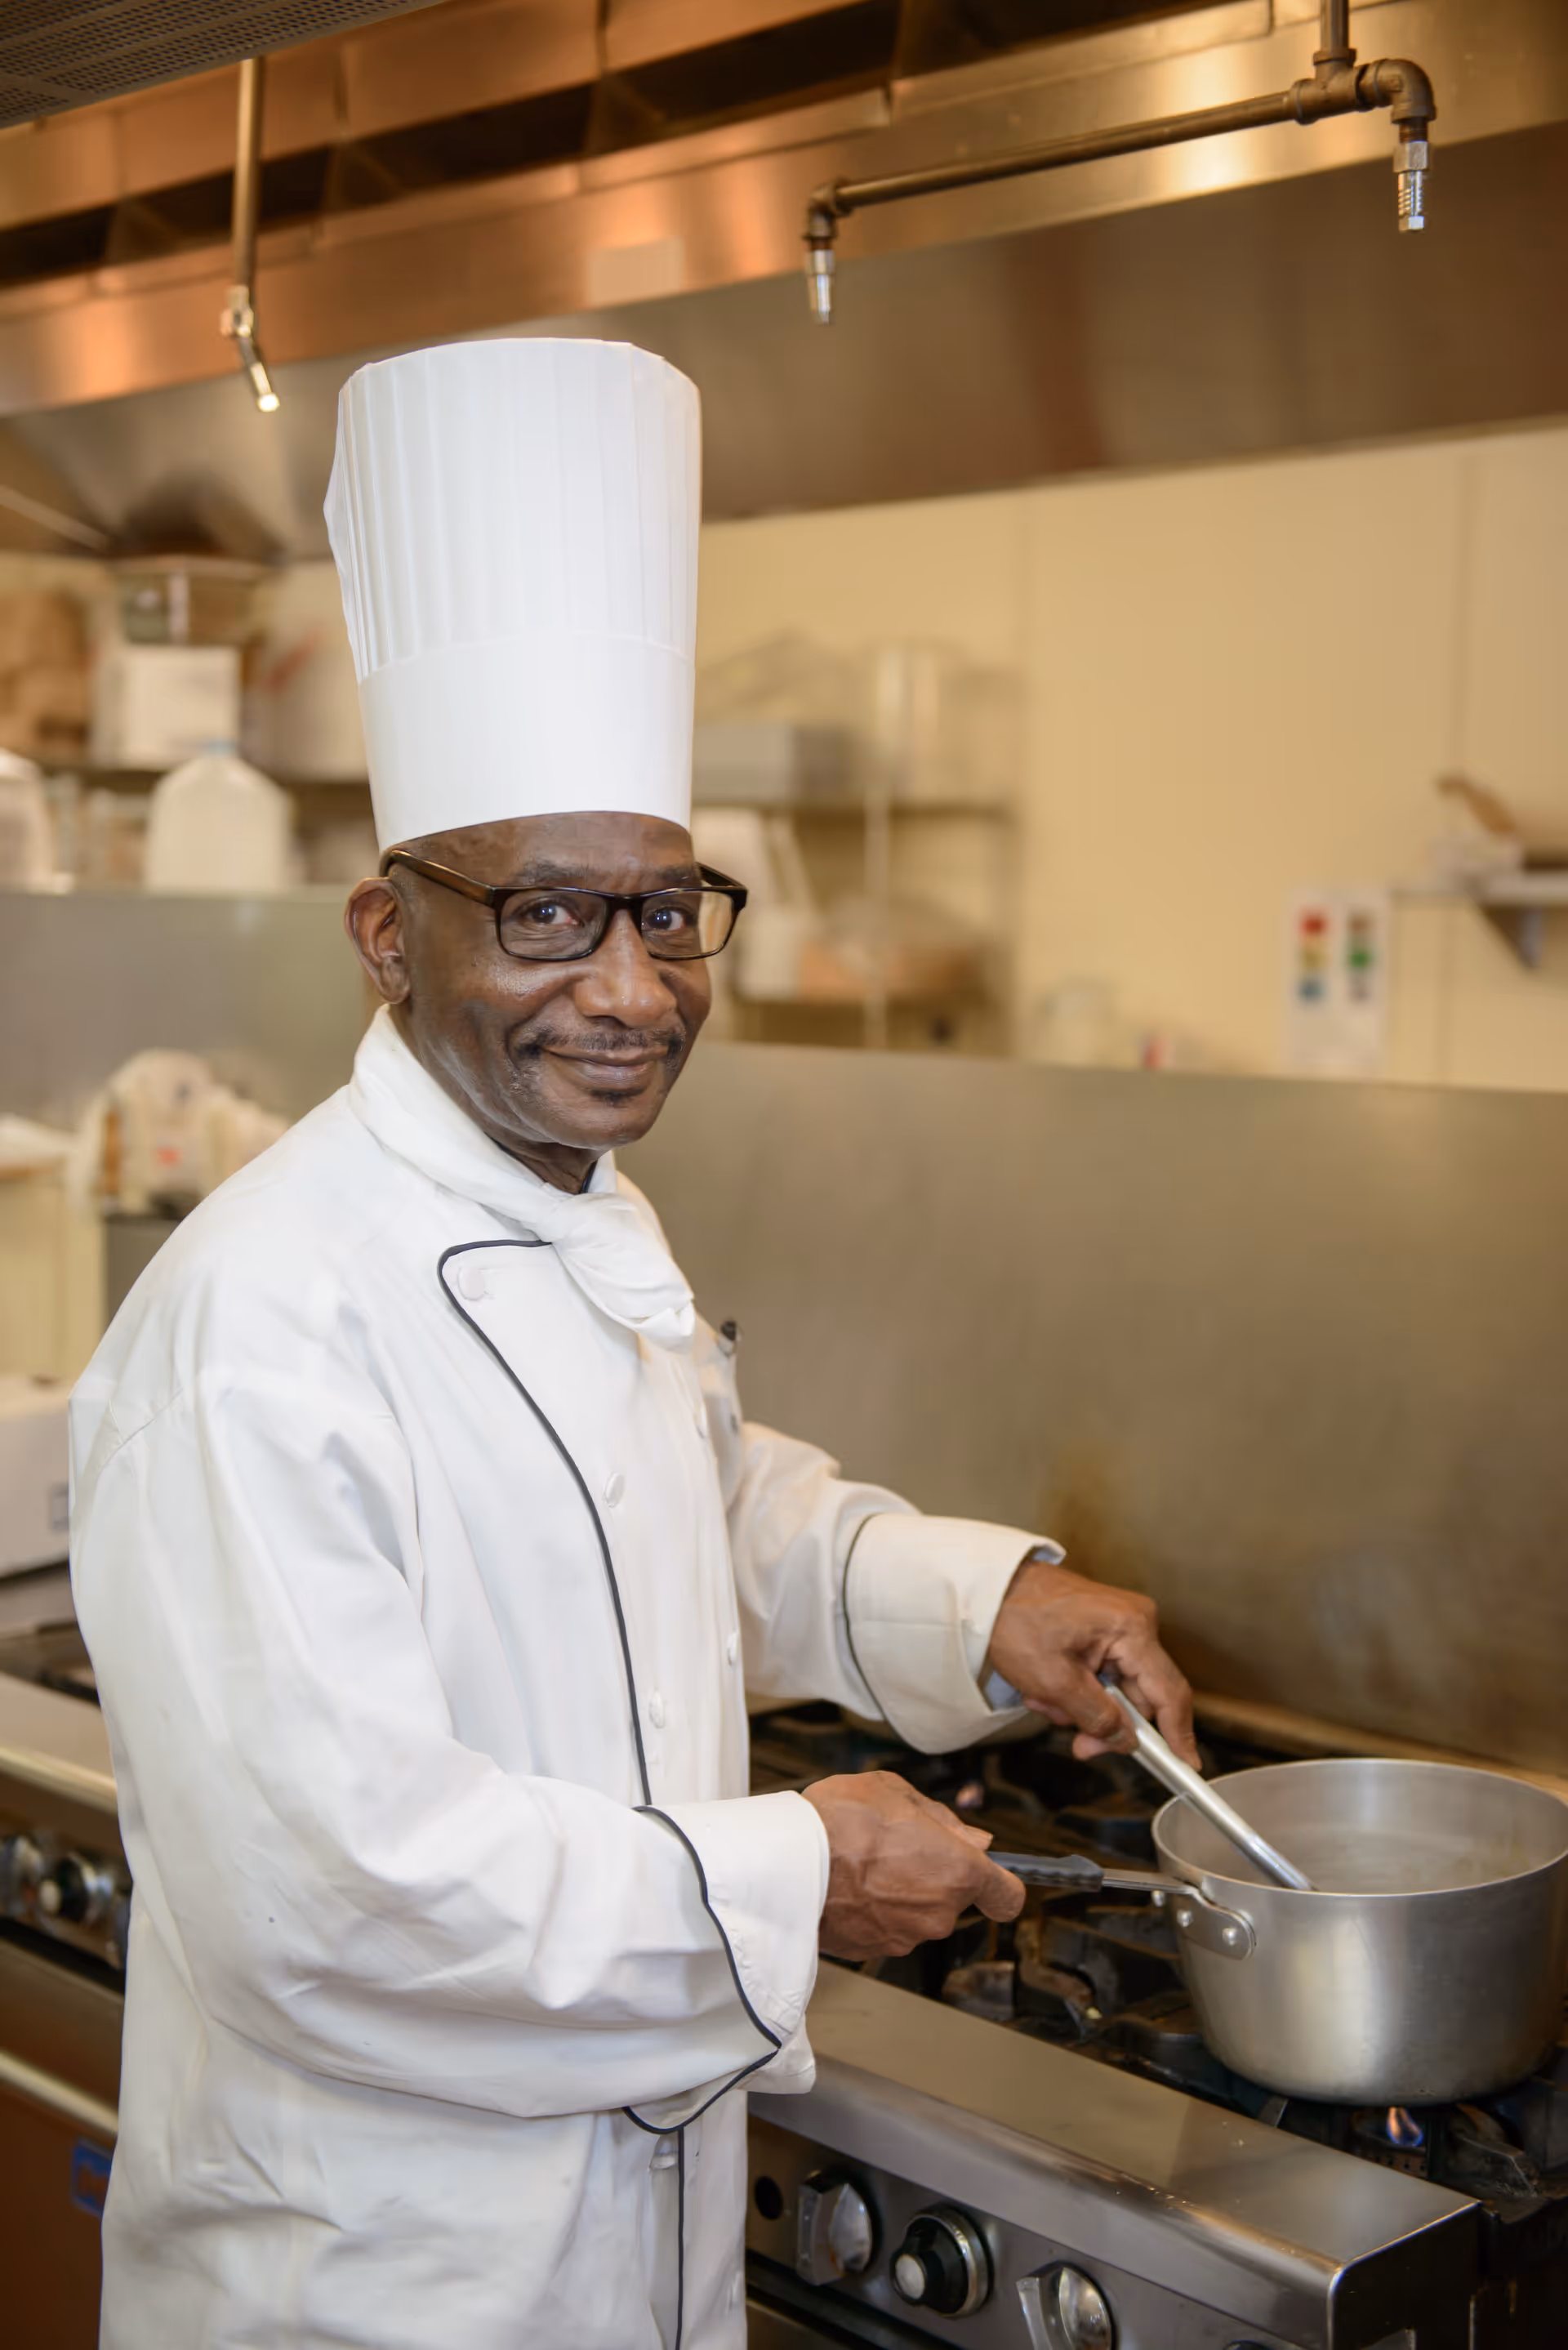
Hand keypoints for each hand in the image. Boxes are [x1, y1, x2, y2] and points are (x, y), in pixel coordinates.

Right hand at [802, 1770, 1024, 1960]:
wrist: (786, 1863)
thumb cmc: (840, 1821)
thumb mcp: (897, 1792)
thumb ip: (943, 1819)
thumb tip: (972, 1839)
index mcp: (957, 1871)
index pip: (1006, 1896)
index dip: (1000, 1885)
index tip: (992, 1877)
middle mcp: (938, 1913)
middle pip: (952, 1897)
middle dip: (933, 1874)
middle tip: (896, 1844)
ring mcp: (904, 1937)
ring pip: (917, 1914)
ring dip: (900, 1893)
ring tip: (862, 1862)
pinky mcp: (871, 1951)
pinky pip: (884, 1928)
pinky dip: (873, 1911)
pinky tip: (847, 1885)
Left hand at [984, 1556, 1198, 1765]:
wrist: (988, 1587)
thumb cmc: (1014, 1620)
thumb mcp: (1054, 1681)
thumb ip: (1097, 1717)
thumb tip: (1126, 1741)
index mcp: (1131, 1628)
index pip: (1169, 1692)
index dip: (1179, 1734)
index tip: (1186, 1766)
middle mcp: (1135, 1622)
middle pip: (1140, 1696)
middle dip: (1102, 1721)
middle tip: (1073, 1740)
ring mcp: (1119, 1624)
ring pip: (1117, 1690)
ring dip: (1081, 1706)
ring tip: (1042, 1698)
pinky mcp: (1103, 1629)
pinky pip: (1102, 1674)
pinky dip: (1077, 1689)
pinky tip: (1046, 1686)